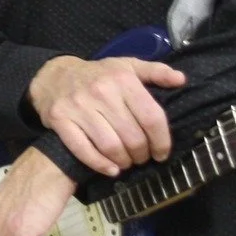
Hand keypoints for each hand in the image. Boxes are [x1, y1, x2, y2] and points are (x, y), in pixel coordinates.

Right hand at [27, 54, 185, 176]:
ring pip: (110, 146)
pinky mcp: (60, 120)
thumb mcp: (127, 66)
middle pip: (132, 137)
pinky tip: (111, 169)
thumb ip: (156, 72)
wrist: (54, 76)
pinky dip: (101, 165)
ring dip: (123, 162)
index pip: (151, 117)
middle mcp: (101, 92)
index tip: (162, 153)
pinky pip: (84, 150)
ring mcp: (79, 107)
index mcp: (122, 79)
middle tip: (142, 158)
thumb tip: (181, 80)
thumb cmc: (98, 75)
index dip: (161, 141)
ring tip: (127, 162)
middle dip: (142, 154)